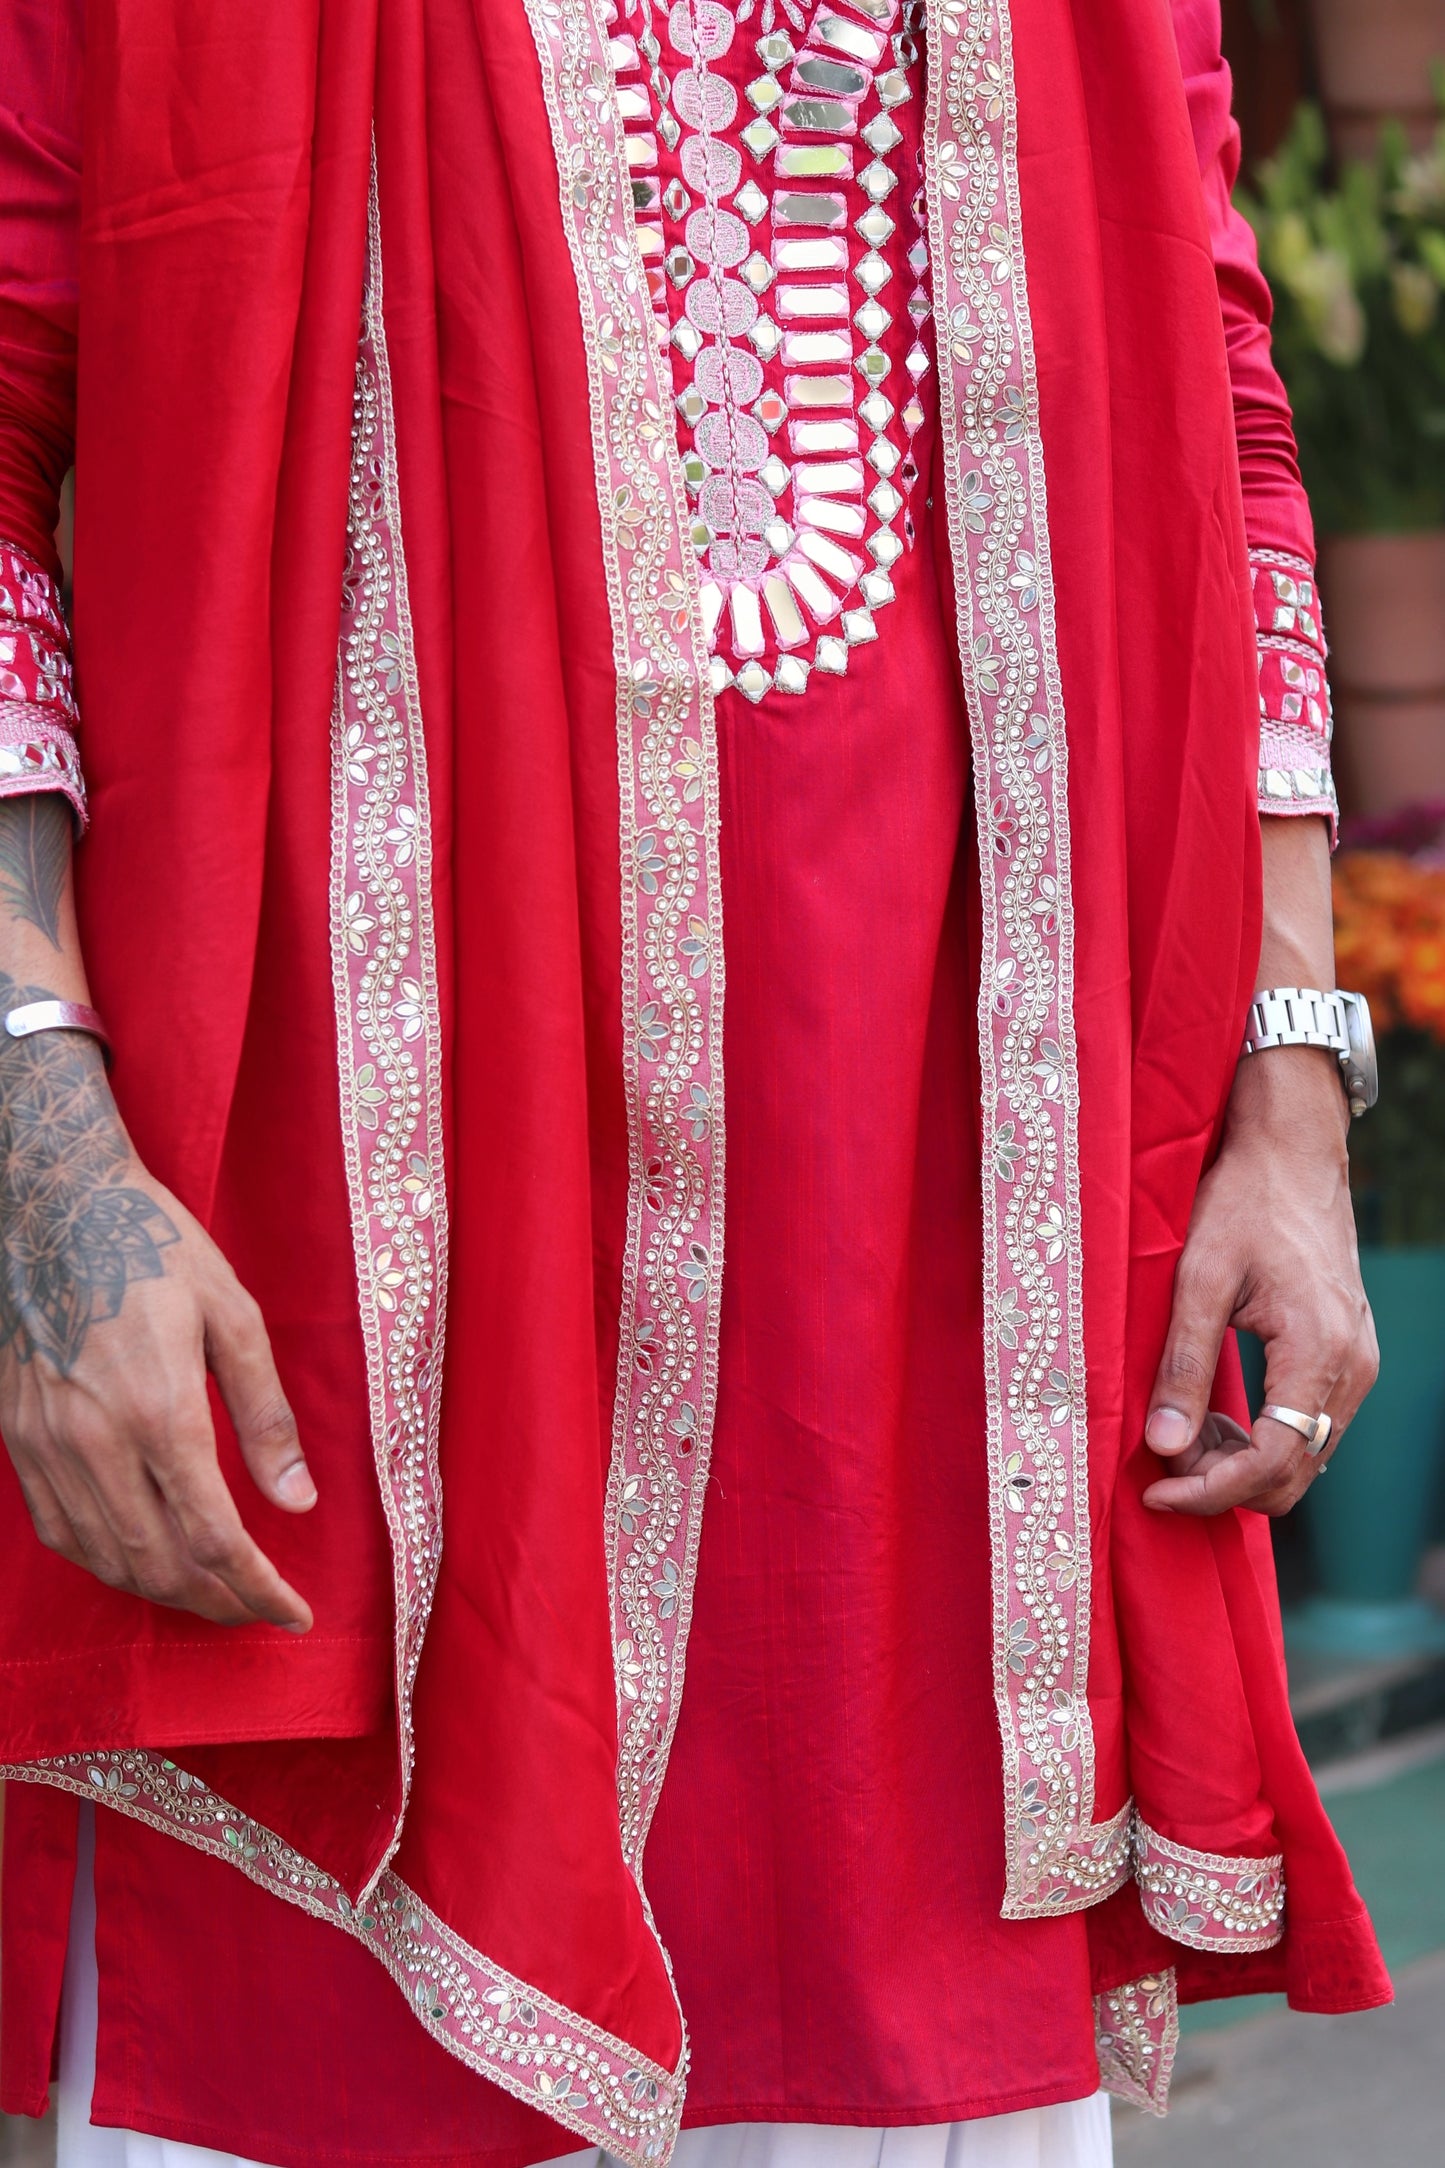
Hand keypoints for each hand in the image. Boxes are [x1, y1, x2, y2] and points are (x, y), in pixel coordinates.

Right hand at [0, 1012, 315, 1627]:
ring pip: (106, 1560)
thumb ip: (266, 1416)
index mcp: (160, 1410)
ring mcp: (48, 1445)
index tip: (293, 1614)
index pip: (216, 1537)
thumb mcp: (234, 1317)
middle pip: (160, 1565)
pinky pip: (60, 1531)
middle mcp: (96, 1441)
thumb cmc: (155, 1251)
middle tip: (260, 1611)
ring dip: (165, 1594)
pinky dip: (106, 1565)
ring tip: (213, 1596)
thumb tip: (296, 1501)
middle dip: (218, 1603)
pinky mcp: (18, 1439)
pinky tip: (142, 1564)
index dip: (259, 1590)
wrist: (55, 1210)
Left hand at [1142, 1042, 1377, 1516]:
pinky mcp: (1347, 1357)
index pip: (1271, 1461)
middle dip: (1222, 1484)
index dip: (1209, 1489)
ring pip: (1302, 1457)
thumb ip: (1183, 1364)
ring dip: (1238, 1465)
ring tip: (1177, 1435)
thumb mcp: (1198, 1277)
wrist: (1293, 1153)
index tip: (1153, 1492)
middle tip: (1158, 1464)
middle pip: (1293, 1474)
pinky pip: (1308, 1427)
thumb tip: (1163, 1445)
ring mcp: (1356, 1366)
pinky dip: (1260, 1440)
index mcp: (1319, 1351)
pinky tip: (1212, 1417)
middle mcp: (1352, 1369)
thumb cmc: (1244, 1202)